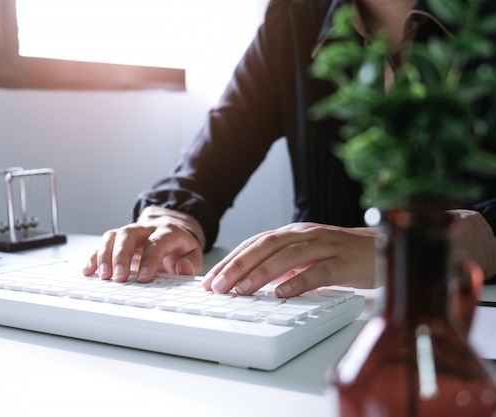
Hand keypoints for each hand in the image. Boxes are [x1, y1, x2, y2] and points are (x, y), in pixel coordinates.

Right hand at [82, 207, 204, 282]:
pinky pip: (102, 244)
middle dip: (121, 256)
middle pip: (129, 235)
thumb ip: (191, 263)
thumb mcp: (193, 254)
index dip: (150, 259)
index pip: (157, 242)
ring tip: (102, 276)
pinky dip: (94, 257)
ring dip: (104, 255)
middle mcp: (145, 229)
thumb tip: (184, 268)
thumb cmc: (179, 247)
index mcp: (166, 232)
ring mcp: (129, 233)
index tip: (144, 277)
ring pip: (113, 236)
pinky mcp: (117, 240)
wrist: (169, 230)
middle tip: (118, 277)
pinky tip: (88, 270)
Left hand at [201, 222, 376, 296]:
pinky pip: (318, 271)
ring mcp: (325, 246)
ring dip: (260, 274)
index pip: (254, 244)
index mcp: (293, 233)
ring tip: (241, 290)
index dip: (231, 260)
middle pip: (264, 247)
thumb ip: (281, 264)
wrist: (385, 249)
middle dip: (238, 266)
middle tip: (218, 286)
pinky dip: (298, 281)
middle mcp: (305, 235)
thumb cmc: (342, 255)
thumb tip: (250, 281)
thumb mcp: (306, 257)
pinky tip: (282, 293)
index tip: (211, 278)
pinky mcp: (343, 262)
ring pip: (286, 257)